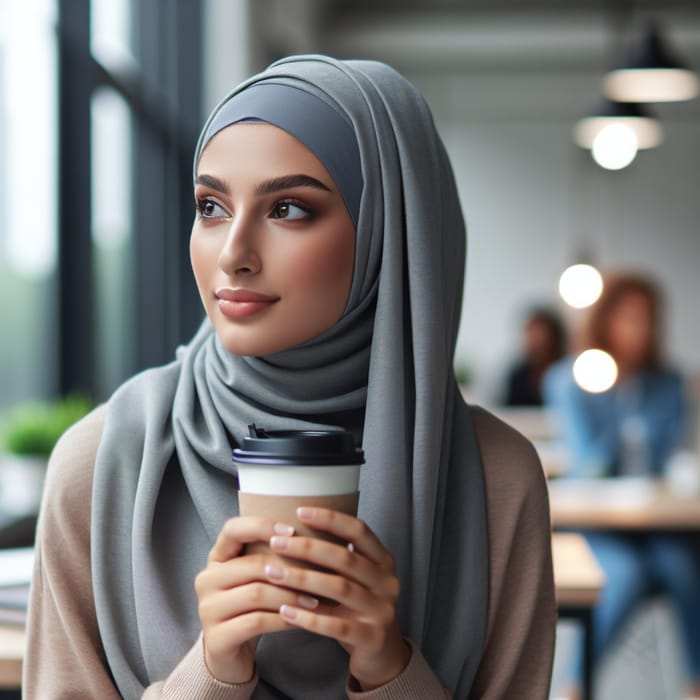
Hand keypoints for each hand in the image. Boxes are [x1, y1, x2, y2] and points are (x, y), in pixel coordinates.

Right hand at [194, 516, 319, 683]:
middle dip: (290, 570)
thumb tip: (312, 537)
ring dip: (291, 596)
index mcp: (216, 558)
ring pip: (257, 594)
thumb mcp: (255, 578)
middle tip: (319, 575)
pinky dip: (283, 620)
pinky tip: (301, 620)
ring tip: (315, 600)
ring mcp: (207, 609)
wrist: (230, 653)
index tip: (293, 531)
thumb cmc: (250, 608)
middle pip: (252, 565)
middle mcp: (206, 580)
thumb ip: (270, 556)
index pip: (232, 529)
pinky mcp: (216, 638)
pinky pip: (256, 622)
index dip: (262, 526)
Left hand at [263, 507, 410, 690]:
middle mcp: (387, 582)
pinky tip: (284, 612)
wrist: (382, 654)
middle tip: (276, 542)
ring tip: (272, 572)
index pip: (358, 530)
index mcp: (383, 560)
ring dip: (302, 578)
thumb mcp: (356, 578)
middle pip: (345, 558)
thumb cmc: (358, 608)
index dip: (330, 518)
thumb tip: (294, 528)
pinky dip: (308, 617)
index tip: (300, 511)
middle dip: (307, 547)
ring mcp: (382, 610)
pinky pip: (336, 625)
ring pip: (339, 588)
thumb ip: (337, 557)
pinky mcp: (372, 637)